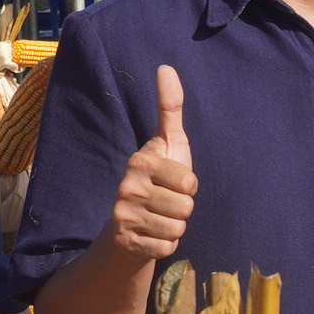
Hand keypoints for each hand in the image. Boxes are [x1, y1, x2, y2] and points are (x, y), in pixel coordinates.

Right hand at [106, 64, 196, 263]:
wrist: (129, 226)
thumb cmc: (158, 179)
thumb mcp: (168, 142)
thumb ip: (170, 108)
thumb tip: (166, 67)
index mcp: (140, 160)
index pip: (189, 182)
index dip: (189, 186)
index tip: (172, 181)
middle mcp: (126, 186)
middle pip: (186, 206)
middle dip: (183, 208)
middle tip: (166, 203)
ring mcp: (123, 215)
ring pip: (178, 228)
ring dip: (175, 227)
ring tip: (158, 218)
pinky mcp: (126, 242)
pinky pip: (168, 247)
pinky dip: (166, 244)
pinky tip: (151, 235)